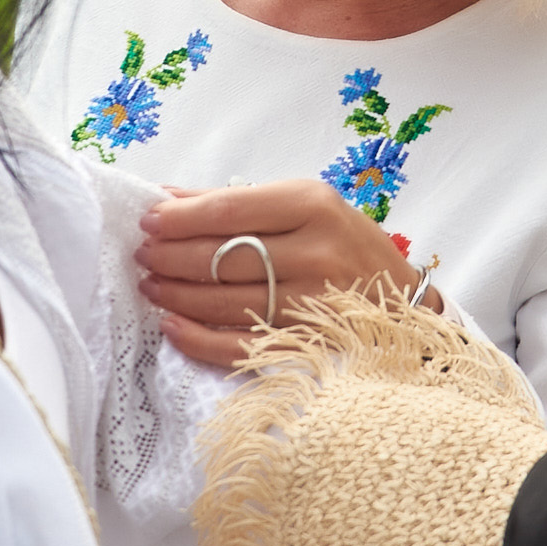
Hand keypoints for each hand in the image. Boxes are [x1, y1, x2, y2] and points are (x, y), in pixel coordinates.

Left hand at [134, 179, 429, 365]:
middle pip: (221, 257)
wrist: (403, 304)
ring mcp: (312, 304)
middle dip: (170, 256)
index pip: (229, 210)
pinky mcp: (306, 345)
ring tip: (151, 286)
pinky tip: (172, 327)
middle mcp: (316, 253)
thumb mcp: (304, 205)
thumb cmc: (346, 244)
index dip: (180, 217)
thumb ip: (237, 201)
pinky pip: (238, 347)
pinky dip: (198, 340)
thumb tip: (166, 198)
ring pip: (223, 302)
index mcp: (314, 206)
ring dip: (176, 295)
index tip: (148, 220)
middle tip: (143, 255)